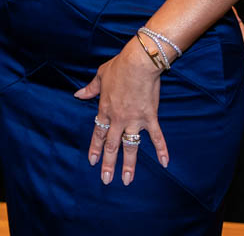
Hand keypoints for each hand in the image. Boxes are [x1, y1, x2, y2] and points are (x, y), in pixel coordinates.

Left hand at [74, 37, 168, 186]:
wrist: (138, 63)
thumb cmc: (119, 67)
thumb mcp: (100, 76)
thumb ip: (90, 89)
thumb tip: (78, 94)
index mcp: (105, 109)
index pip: (98, 133)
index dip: (95, 148)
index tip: (92, 162)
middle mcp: (118, 118)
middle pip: (112, 145)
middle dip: (108, 164)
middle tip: (106, 180)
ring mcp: (135, 120)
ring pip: (131, 146)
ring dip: (129, 164)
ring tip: (127, 180)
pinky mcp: (150, 117)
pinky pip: (157, 137)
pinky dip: (162, 149)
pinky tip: (165, 163)